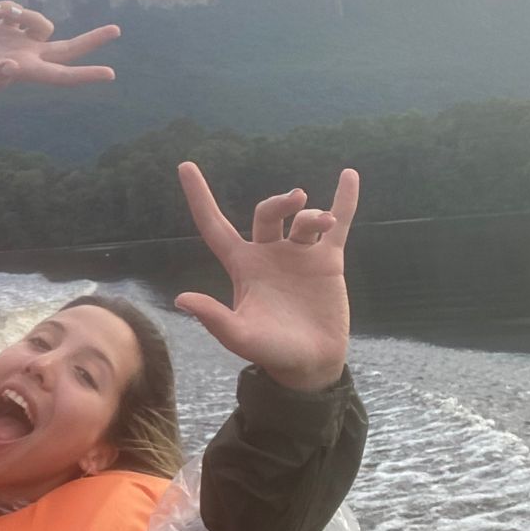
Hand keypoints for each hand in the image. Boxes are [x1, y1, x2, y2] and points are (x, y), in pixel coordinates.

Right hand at [0, 1, 120, 108]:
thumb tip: (12, 66)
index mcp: (27, 71)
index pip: (63, 75)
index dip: (86, 75)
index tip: (110, 74)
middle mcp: (29, 57)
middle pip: (68, 48)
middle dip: (92, 40)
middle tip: (117, 30)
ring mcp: (19, 43)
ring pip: (41, 22)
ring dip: (27, 11)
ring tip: (0, 11)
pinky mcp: (4, 31)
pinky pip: (18, 12)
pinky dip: (10, 6)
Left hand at [173, 162, 358, 392]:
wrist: (311, 364)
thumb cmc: (271, 352)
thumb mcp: (239, 336)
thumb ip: (214, 317)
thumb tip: (181, 299)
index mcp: (243, 266)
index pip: (214, 225)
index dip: (200, 198)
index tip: (185, 166)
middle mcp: (269, 255)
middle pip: (266, 214)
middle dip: (279, 202)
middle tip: (296, 198)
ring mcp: (299, 256)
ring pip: (302, 220)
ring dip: (312, 214)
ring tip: (322, 221)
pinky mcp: (328, 262)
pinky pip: (338, 225)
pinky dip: (343, 202)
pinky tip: (348, 176)